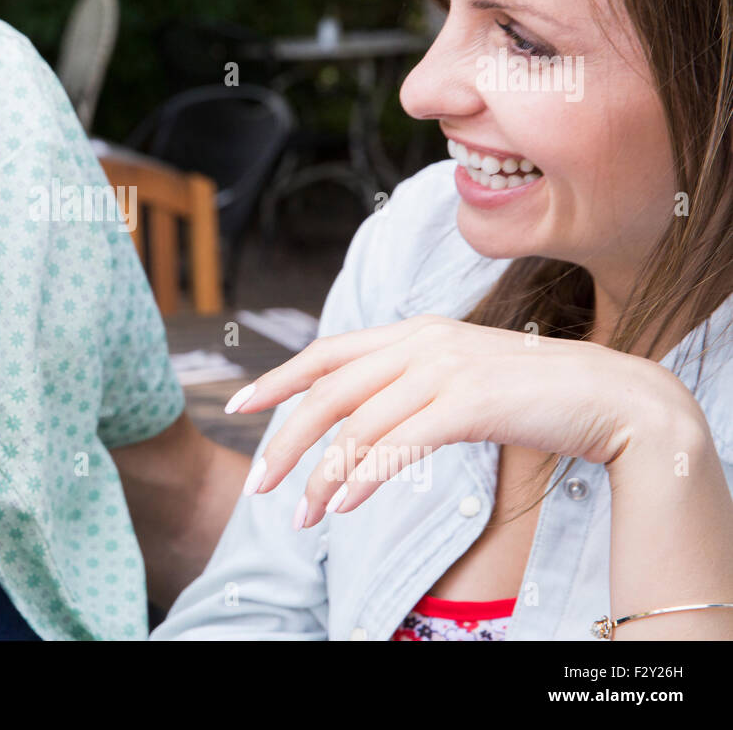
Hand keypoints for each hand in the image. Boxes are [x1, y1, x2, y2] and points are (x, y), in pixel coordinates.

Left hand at [227, 314, 689, 528]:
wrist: (610, 396)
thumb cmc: (531, 394)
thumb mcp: (457, 377)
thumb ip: (408, 384)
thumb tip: (357, 419)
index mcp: (413, 331)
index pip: (326, 352)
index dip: (277, 378)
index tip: (238, 405)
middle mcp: (421, 342)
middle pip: (328, 392)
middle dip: (285, 440)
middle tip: (258, 483)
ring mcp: (444, 369)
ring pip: (358, 426)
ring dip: (323, 477)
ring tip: (302, 515)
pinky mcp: (468, 402)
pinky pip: (398, 445)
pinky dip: (364, 478)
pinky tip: (344, 506)